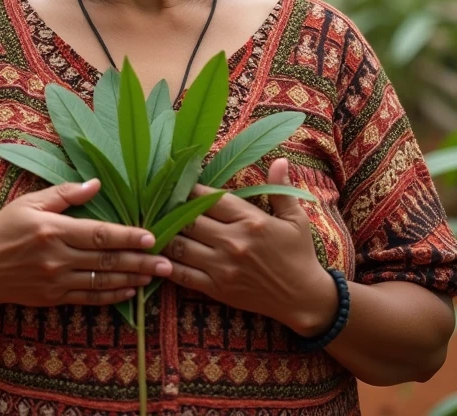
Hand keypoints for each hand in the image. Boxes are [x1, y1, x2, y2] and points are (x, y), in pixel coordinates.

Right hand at [0, 179, 172, 308]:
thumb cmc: (4, 230)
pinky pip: (89, 298)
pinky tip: (130, 292)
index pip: (98, 234)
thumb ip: (64, 194)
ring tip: (156, 276)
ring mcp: (56, 281)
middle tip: (168, 262)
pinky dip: (112, 296)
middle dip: (140, 261)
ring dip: (132, 279)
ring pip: (102, 282)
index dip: (127, 236)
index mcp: (53, 230)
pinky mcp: (54, 298)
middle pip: (106, 261)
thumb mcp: (29, 204)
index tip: (151, 236)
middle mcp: (57, 258)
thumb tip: (96, 184)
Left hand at [160, 158, 338, 335]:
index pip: (210, 198)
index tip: (177, 183)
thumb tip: (279, 160)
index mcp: (251, 220)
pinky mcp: (216, 288)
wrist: (303, 297)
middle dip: (171, 209)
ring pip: (180, 245)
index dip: (190, 189)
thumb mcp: (296, 219)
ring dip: (164, 234)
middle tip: (158, 203)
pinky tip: (156, 255)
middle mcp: (233, 242)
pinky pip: (182, 274)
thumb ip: (280, 190)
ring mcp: (223, 267)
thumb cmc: (299, 254)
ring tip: (153, 225)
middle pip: (189, 220)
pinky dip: (165, 264)